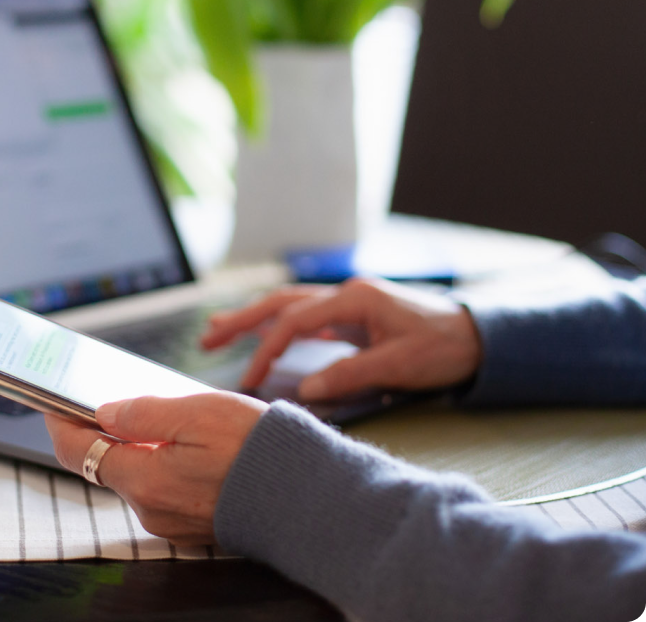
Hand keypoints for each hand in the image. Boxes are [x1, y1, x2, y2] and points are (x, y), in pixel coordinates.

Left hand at [46, 391, 267, 544]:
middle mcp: (150, 508)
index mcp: (145, 480)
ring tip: (154, 412)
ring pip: (136, 473)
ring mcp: (170, 520)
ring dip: (136, 445)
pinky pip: (161, 486)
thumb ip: (144, 414)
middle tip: (106, 396)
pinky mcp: (191, 522)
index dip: (61, 425)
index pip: (80, 453)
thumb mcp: (197, 413)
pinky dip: (159, 461)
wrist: (305, 495)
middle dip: (102, 430)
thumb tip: (105, 412)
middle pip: (106, 463)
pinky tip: (181, 440)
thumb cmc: (256, 450)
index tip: (50, 403)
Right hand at [200, 278, 482, 401]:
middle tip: (207, 338)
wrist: (476, 336)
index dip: (267, 349)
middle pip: (281, 302)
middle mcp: (345, 294)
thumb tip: (304, 389)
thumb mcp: (399, 364)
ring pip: (289, 306)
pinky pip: (306, 317)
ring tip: (219, 331)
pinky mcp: (353, 315)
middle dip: (242, 319)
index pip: (294, 321)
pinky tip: (266, 338)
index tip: (248, 379)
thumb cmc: (442, 347)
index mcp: (353, 298)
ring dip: (254, 318)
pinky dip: (280, 327)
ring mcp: (348, 302)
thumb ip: (350, 374)